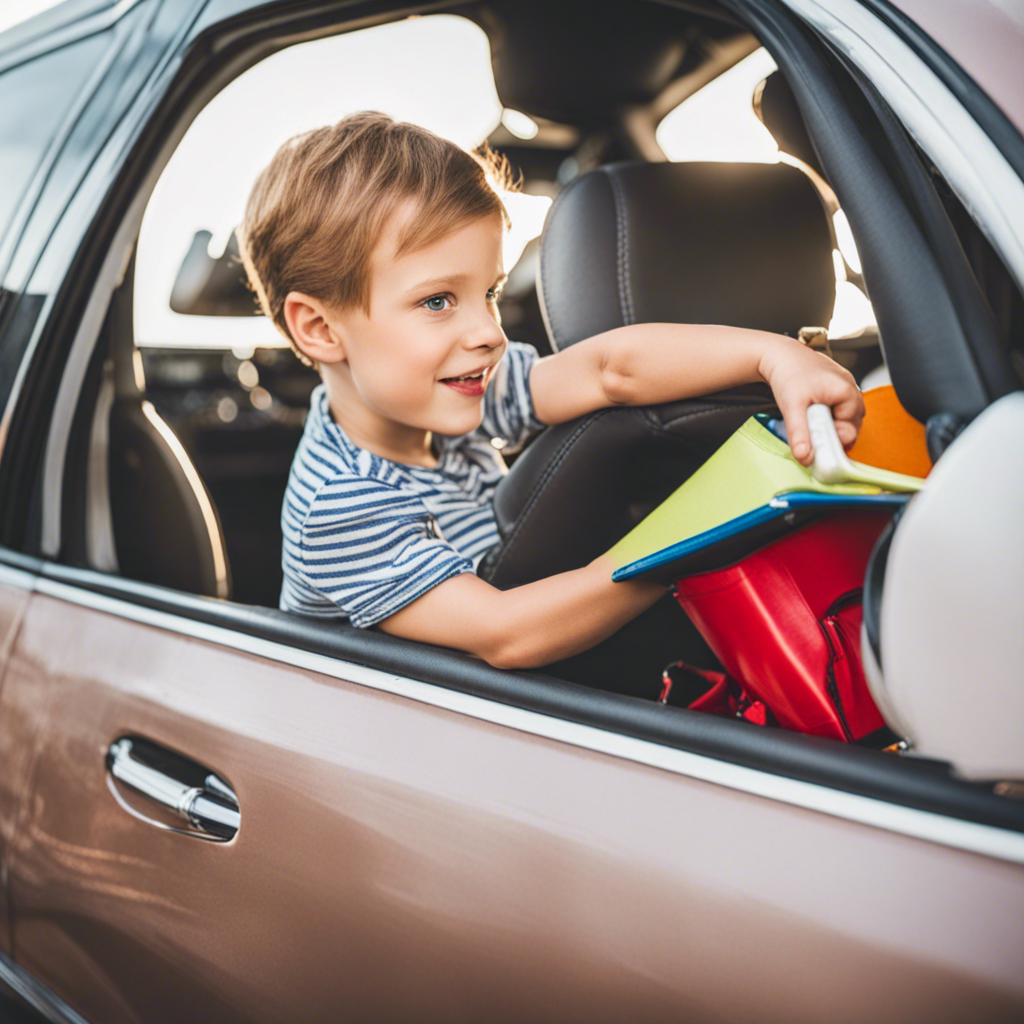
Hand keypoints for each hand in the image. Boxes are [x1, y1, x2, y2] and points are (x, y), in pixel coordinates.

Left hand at [759, 339, 863, 465]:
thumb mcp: (792, 408)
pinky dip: (827, 415)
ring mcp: (847, 386)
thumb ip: (799, 434)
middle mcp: (852, 388)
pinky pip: (839, 408)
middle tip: (810, 431)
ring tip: (810, 418)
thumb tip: (806, 458)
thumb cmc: (788, 374)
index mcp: (847, 392)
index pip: (851, 430)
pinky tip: (813, 413)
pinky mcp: (839, 387)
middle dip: (831, 433)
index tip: (816, 445)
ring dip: (829, 424)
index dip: (833, 440)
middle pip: (850, 425)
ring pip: (844, 418)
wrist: (780, 354)